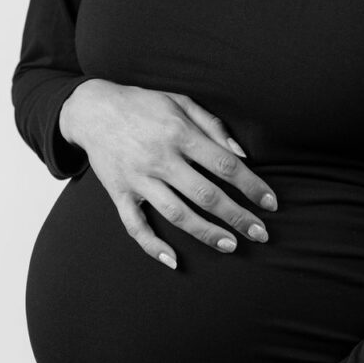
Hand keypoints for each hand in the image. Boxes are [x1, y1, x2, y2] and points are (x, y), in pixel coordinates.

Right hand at [59, 80, 278, 268]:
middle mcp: (160, 158)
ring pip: (176, 214)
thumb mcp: (181, 102)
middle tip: (261, 234)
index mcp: (179, 133)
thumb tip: (242, 154)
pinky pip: (134, 225)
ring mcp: (138, 178)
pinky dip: (152, 245)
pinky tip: (173, 261)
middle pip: (206, 194)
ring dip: (206, 233)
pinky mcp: (119, 193)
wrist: (92, 109)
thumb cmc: (144, 104)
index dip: (252, 186)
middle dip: (237, 217)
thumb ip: (213, 126)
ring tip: (230, 246)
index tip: (271, 203)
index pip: (225, 165)